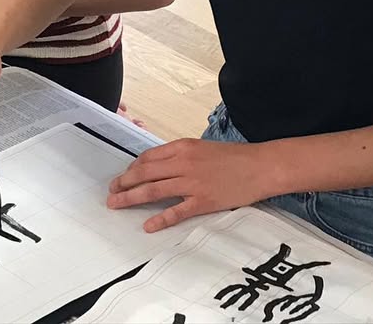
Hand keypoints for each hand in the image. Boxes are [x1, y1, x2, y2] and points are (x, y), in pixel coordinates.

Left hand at [107, 139, 271, 231]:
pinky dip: (159, 219)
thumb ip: (180, 156)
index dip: (132, 168)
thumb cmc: (233, 157)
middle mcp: (184, 163)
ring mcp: (192, 183)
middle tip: (111, 192)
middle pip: (144, 173)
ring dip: (131, 198)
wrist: (260, 166)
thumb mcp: (202, 148)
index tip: (124, 177)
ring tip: (117, 205)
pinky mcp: (203, 201)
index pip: (148, 157)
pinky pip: (176, 211)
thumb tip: (158, 167)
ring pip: (153, 190)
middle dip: (124, 183)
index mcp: (183, 147)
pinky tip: (147, 225)